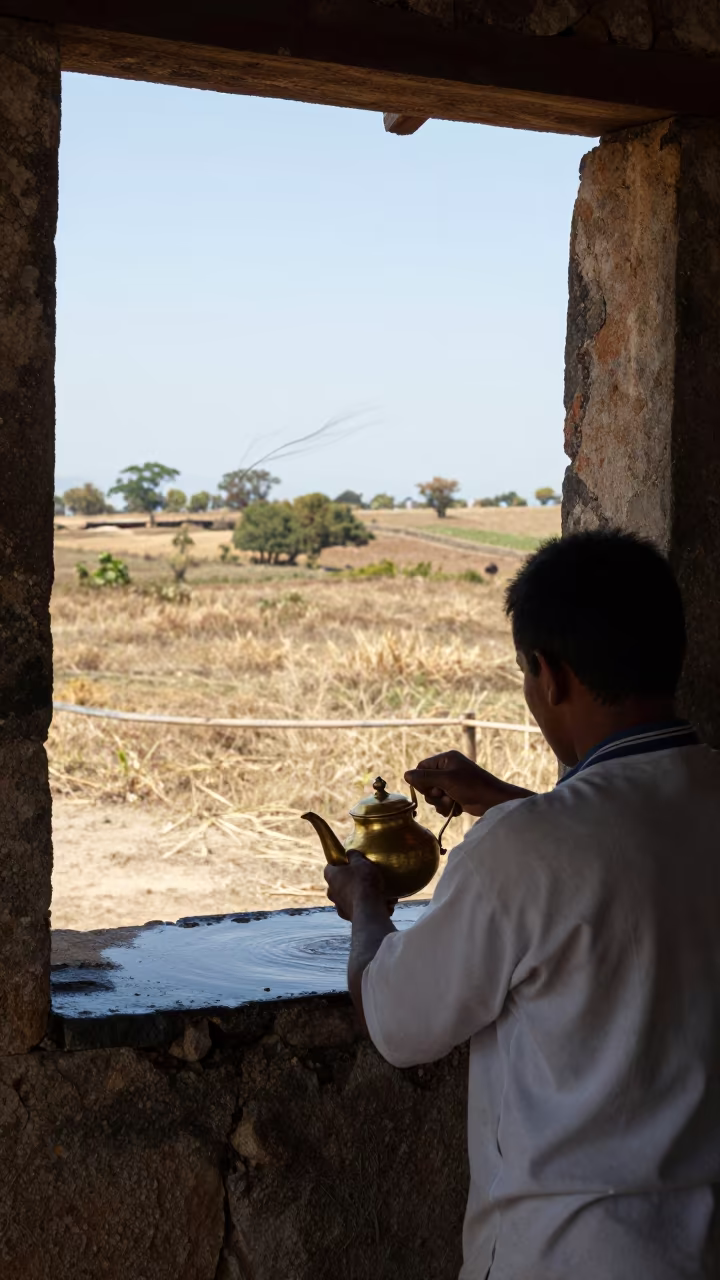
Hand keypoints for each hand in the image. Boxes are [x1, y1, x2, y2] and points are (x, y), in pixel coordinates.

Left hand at [324, 850, 394, 921]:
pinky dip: (364, 905)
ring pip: (347, 896)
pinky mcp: (348, 916)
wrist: (369, 910)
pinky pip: (356, 907)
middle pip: (338, 882)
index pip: (330, 866)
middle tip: (362, 876)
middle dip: (349, 879)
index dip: (339, 862)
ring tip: (375, 891)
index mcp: (331, 876)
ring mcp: (339, 905)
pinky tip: (378, 903)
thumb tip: (349, 853)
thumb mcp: (361, 862)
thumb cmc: (363, 882)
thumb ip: (353, 855)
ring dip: (357, 893)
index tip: (350, 862)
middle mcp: (331, 891)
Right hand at [405, 750, 534, 817]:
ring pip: (433, 796)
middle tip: (444, 795)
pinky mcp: (456, 796)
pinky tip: (457, 808)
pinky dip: (447, 808)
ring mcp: (452, 783)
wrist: (494, 801)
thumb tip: (406, 775)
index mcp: (446, 759)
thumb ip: (425, 777)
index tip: (429, 788)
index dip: (422, 780)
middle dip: (433, 794)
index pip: (422, 767)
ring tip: (452, 803)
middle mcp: (448, 769)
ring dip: (440, 803)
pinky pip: (441, 803)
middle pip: (425, 783)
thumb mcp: (446, 780)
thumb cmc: (472, 786)